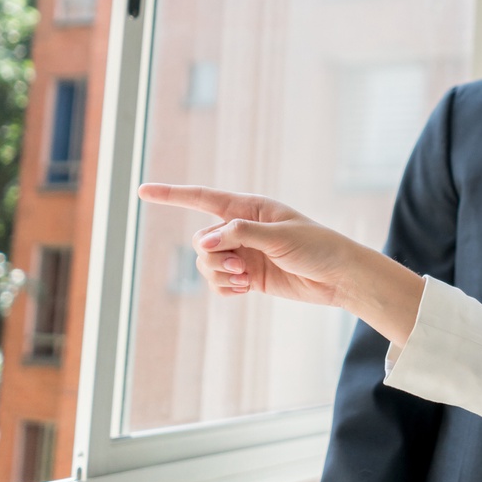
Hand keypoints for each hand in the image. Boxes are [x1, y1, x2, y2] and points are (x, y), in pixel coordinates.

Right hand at [138, 183, 357, 304]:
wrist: (339, 277)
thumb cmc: (317, 247)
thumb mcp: (280, 236)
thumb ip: (241, 234)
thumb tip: (204, 241)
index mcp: (249, 207)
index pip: (202, 199)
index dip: (171, 195)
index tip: (142, 191)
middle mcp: (241, 228)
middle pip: (201, 240)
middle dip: (213, 256)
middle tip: (241, 265)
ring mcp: (243, 253)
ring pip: (207, 264)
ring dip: (219, 274)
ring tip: (246, 278)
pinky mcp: (248, 276)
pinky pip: (218, 283)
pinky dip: (225, 288)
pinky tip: (245, 289)